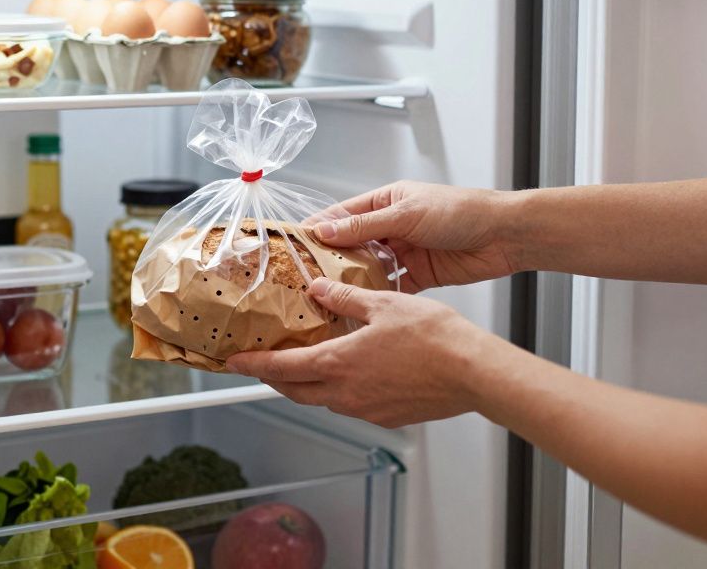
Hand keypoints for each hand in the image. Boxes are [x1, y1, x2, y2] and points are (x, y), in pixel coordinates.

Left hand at [226, 278, 494, 428]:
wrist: (473, 373)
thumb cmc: (434, 337)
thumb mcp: (383, 304)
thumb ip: (345, 298)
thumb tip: (318, 289)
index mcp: (338, 364)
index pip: (281, 368)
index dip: (253, 364)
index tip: (232, 362)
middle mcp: (345, 393)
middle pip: (295, 390)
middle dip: (273, 377)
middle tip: (260, 363)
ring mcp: (366, 410)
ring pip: (322, 399)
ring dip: (306, 383)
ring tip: (303, 363)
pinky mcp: (386, 417)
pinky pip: (350, 404)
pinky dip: (337, 389)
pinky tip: (349, 372)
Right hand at [314, 181, 520, 291]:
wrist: (504, 235)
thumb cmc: (460, 211)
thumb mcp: (407, 215)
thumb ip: (366, 226)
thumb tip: (325, 231)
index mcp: (386, 202)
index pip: (343, 216)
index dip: (319, 230)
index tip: (294, 245)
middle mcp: (392, 227)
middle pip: (353, 245)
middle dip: (331, 260)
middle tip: (305, 279)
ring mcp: (405, 252)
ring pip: (370, 269)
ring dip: (353, 281)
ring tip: (327, 298)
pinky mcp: (420, 275)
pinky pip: (392, 287)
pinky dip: (379, 297)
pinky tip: (362, 309)